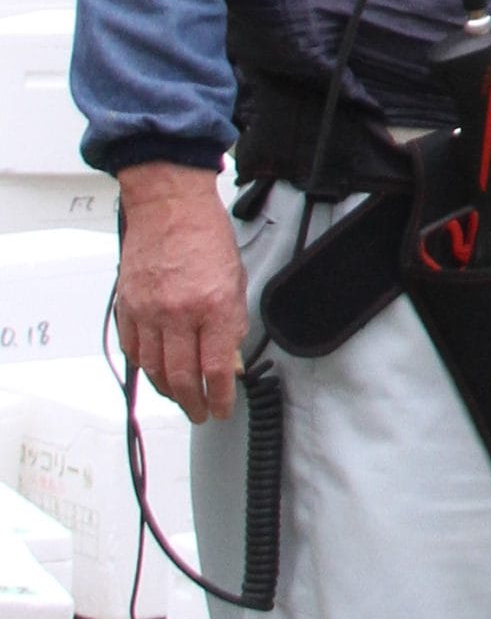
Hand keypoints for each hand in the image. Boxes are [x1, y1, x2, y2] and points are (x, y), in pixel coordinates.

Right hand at [113, 163, 248, 424]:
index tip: (221, 408)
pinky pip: (132, 348)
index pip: (215, 368)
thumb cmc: (206, 236)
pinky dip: (143, 366)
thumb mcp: (236, 281)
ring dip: (167, 389)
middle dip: (192, 402)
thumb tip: (229, 358)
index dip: (218, 396)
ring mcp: (148, 311)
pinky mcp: (127, 306)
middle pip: (180, 376)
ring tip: (179, 397)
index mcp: (213, 306)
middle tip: (199, 411)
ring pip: (152, 368)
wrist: (170, 207)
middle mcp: (178, 313)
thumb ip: (231, 324)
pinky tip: (154, 372)